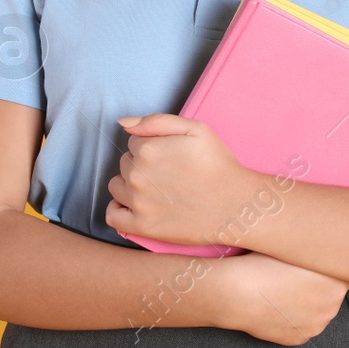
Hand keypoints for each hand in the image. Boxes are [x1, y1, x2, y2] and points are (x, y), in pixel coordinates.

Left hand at [104, 113, 263, 246]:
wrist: (235, 205)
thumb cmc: (218, 165)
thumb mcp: (196, 129)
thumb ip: (156, 121)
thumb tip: (123, 123)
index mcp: (148, 149)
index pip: (134, 142)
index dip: (152, 146)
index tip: (169, 156)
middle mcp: (137, 175)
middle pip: (125, 163)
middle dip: (141, 165)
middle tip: (167, 174)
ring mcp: (137, 202)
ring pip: (116, 186)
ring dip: (129, 185)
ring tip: (154, 190)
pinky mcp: (142, 226)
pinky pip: (112, 216)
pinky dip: (119, 209)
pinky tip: (133, 206)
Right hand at [210, 251, 348, 345]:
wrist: (237, 292)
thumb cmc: (262, 262)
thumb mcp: (296, 245)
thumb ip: (317, 249)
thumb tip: (327, 245)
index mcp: (337, 282)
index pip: (343, 270)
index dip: (327, 263)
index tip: (314, 259)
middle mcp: (332, 306)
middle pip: (332, 291)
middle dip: (319, 283)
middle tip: (294, 272)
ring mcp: (315, 325)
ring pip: (318, 309)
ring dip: (308, 300)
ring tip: (283, 288)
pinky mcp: (299, 338)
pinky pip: (302, 324)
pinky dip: (293, 316)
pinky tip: (277, 304)